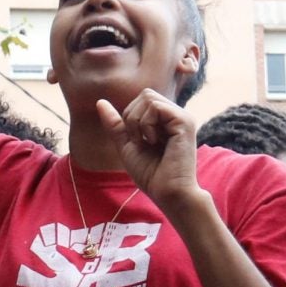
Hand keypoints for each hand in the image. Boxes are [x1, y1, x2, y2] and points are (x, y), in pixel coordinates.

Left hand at [95, 87, 202, 211]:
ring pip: (148, 97)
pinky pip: (155, 107)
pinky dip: (146, 125)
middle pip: (144, 94)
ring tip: (148, 142)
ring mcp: (182, 117)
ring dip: (138, 122)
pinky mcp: (185, 121)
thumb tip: (100, 102)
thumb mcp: (127, 145)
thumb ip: (116, 124)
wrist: (167, 193)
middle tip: (141, 141)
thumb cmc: (151, 174)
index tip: (138, 142)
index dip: (130, 117)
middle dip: (132, 117)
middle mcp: (176, 115)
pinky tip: (154, 142)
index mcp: (166, 120)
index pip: (141, 99)